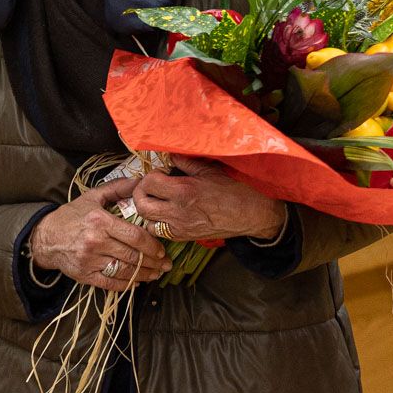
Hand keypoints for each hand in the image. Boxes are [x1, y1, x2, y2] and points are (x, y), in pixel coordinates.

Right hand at [28, 178, 171, 288]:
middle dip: (154, 262)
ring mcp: (90, 261)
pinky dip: (126, 285)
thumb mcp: (93, 197)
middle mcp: (95, 242)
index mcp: (100, 221)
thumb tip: (141, 182)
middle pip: (133, 255)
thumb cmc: (72, 216)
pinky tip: (136, 282)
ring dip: (144, 275)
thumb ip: (118, 188)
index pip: (134, 236)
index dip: (152, 245)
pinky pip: (111, 283)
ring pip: (125, 271)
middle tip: (166, 264)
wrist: (46, 237)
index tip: (162, 249)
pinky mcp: (85, 275)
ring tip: (156, 274)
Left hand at [130, 156, 287, 242]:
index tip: (159, 173)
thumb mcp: (209, 170)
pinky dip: (157, 223)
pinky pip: (160, 232)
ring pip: (147, 221)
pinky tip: (166, 214)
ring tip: (156, 201)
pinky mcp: (184, 237)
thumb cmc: (234, 190)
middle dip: (141, 193)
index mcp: (183, 191)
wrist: (251, 215)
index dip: (149, 176)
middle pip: (141, 205)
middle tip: (149, 187)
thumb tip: (168, 155)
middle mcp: (177, 212)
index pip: (149, 183)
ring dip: (147, 210)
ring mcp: (180, 227)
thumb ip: (185, 162)